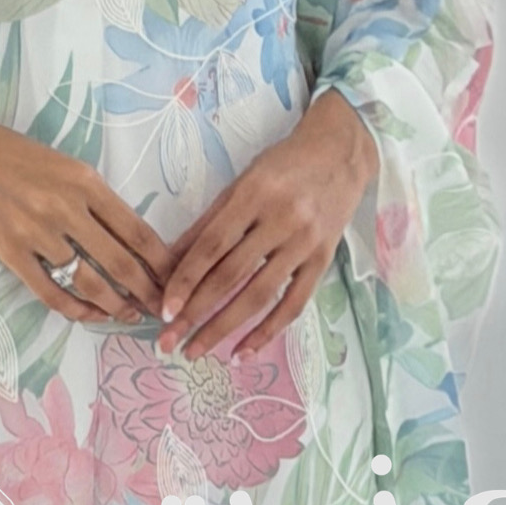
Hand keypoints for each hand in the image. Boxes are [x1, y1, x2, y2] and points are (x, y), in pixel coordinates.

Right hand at [0, 71, 172, 324]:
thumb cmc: (10, 153)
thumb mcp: (63, 164)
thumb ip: (94, 198)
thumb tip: (126, 238)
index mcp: (86, 182)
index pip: (138, 231)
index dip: (162, 262)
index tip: (176, 279)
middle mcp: (66, 208)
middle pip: (121, 263)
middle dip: (148, 292)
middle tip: (163, 309)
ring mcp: (37, 233)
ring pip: (90, 283)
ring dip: (116, 306)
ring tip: (130, 315)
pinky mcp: (10, 252)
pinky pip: (51, 292)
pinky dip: (75, 310)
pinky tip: (89, 315)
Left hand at [158, 90, 378, 358]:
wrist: (341, 152)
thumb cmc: (283, 164)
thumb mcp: (241, 182)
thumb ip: (208, 223)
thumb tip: (170, 263)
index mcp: (254, 195)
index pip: (212, 247)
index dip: (185, 281)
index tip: (164, 310)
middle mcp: (282, 221)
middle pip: (231, 276)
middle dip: (196, 313)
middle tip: (169, 341)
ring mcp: (306, 244)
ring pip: (260, 296)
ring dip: (225, 329)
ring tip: (196, 350)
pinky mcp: (323, 261)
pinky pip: (294, 305)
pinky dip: (267, 332)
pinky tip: (242, 352)